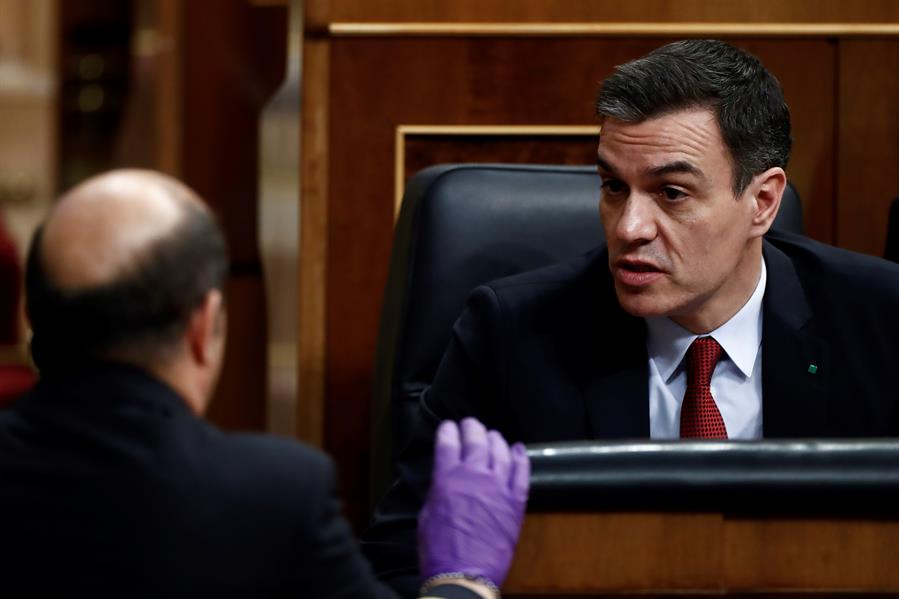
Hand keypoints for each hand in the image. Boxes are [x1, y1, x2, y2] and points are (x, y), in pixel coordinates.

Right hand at [418, 418, 529, 589]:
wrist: (465, 574)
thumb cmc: (438, 548)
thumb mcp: (428, 513)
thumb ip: (439, 490)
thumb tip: (446, 478)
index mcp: (447, 477)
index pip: (447, 442)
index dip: (447, 431)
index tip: (448, 426)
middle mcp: (475, 475)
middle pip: (476, 440)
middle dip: (472, 428)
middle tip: (470, 424)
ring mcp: (499, 487)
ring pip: (501, 451)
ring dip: (496, 439)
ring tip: (492, 435)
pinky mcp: (516, 502)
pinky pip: (522, 472)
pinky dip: (521, 458)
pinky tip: (518, 449)